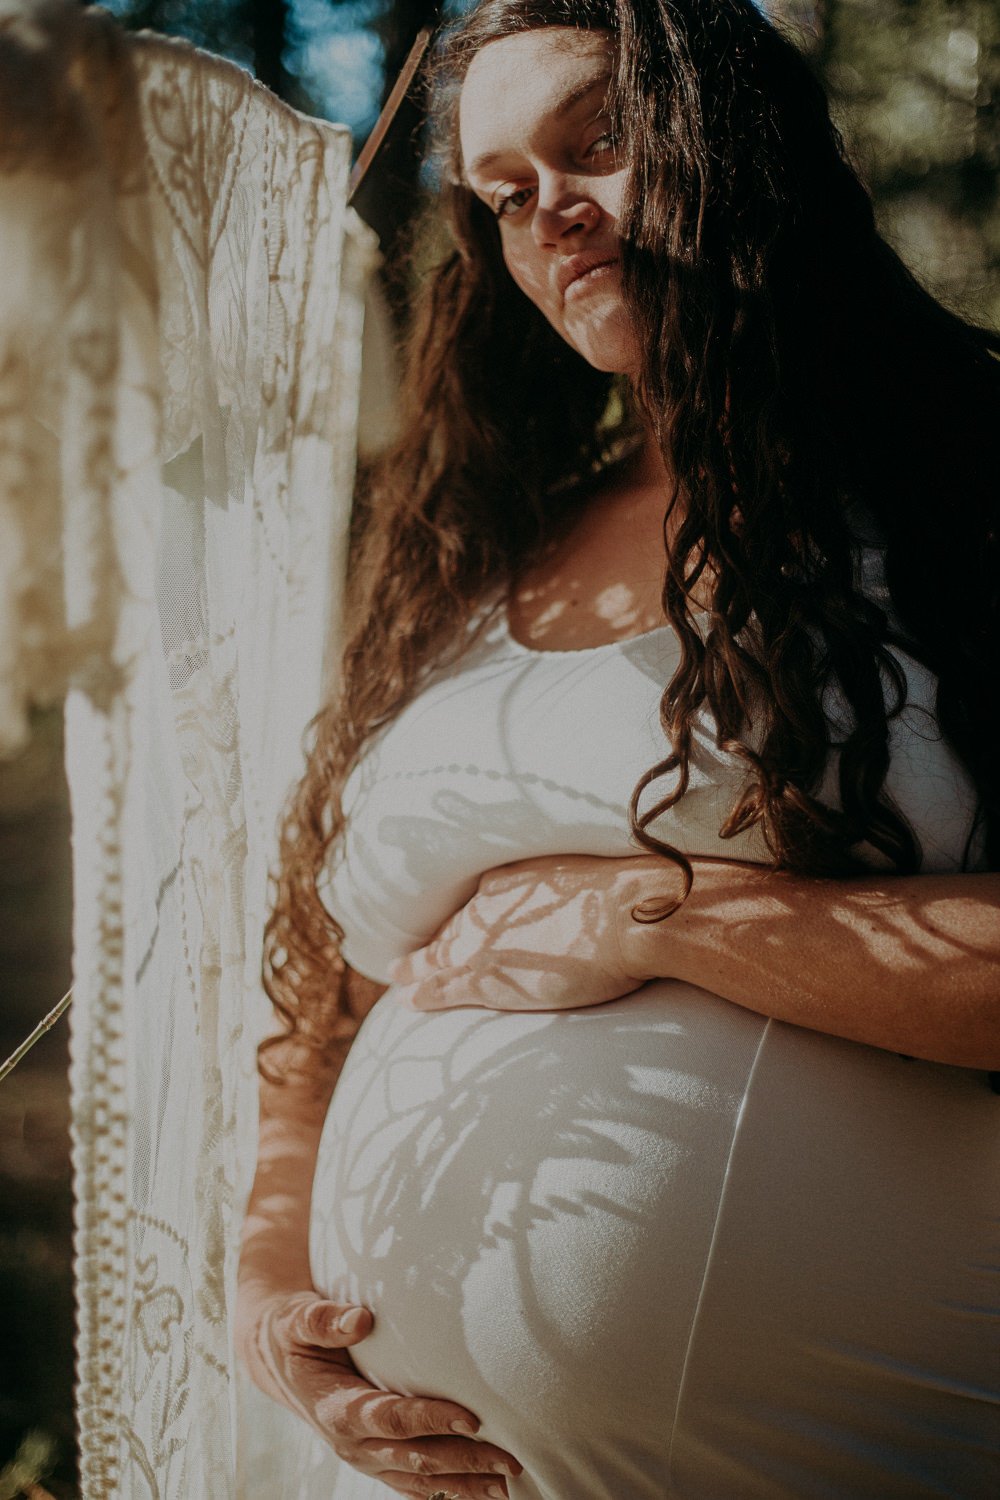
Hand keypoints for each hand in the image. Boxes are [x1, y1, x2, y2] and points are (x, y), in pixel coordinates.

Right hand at [236, 1286, 521, 1497]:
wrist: (277, 1361)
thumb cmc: (292, 1333)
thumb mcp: (295, 1319)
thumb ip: (323, 1319)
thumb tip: (361, 1319)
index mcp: (335, 1410)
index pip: (390, 1419)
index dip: (431, 1420)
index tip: (472, 1418)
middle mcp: (351, 1443)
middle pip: (414, 1458)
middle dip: (463, 1461)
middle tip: (509, 1459)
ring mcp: (364, 1456)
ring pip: (418, 1480)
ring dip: (462, 1485)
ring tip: (504, 1484)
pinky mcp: (374, 1458)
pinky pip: (411, 1484)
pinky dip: (445, 1491)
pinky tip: (476, 1491)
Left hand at [390, 854, 667, 1012]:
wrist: (629, 917)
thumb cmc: (629, 899)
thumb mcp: (596, 881)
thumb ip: (580, 893)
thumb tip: (601, 901)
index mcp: (515, 882)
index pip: (480, 905)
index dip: (464, 919)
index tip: (454, 927)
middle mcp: (490, 908)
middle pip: (453, 929)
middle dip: (432, 944)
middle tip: (408, 957)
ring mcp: (483, 942)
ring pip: (438, 957)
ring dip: (416, 969)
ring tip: (398, 980)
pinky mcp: (486, 977)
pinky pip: (444, 986)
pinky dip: (424, 994)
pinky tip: (408, 1001)